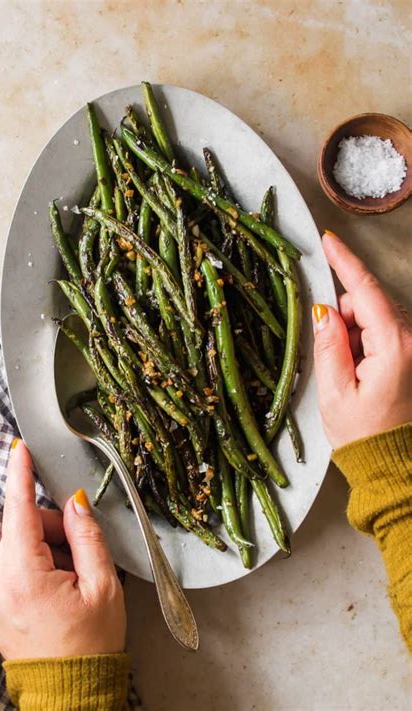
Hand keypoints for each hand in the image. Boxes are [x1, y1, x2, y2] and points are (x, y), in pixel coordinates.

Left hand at [0, 440, 125, 658]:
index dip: (19, 475)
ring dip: (48, 548)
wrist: (72, 694)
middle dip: (52, 527)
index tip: (19, 449)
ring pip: (20, 548)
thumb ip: (87, 536)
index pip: (18, 512)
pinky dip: (39, 565)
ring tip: (75, 577)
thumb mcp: (102, 585)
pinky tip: (62, 585)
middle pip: (22, 529)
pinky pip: (16, 568)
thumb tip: (75, 503)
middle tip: (82, 550)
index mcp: (23, 577)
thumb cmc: (90, 645)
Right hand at [312, 230, 411, 448]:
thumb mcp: (335, 392)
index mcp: (395, 347)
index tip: (329, 241)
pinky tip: (360, 370)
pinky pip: (385, 332)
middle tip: (334, 351)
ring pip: (377, 316)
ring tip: (349, 370)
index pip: (367, 291)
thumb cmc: (365, 435)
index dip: (345, 262)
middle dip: (345, 315)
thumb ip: (329, 344)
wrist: (393, 465)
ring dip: (356, 331)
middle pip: (371, 302)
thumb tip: (324, 311)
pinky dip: (367, 342)